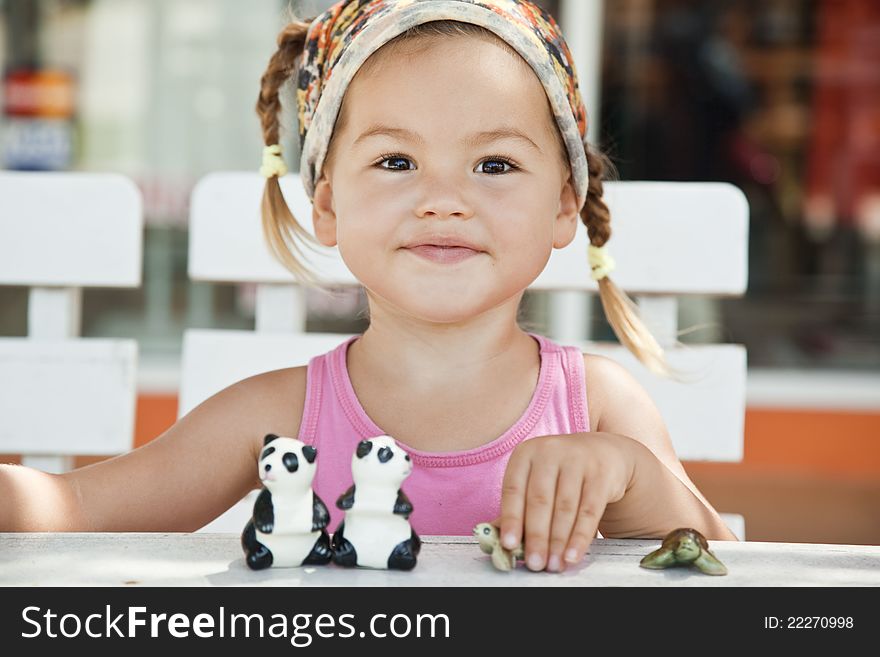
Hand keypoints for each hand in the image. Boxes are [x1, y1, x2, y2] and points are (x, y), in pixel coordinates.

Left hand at [496, 432, 636, 571]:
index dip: (510, 518)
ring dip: (558, 541)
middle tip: (535, 563)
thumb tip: (495, 540)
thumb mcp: (535, 479)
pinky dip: (580, 536)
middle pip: (540, 500)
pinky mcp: (600, 474)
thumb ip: (517, 508)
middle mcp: (550, 452)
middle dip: (536, 536)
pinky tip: (573, 555)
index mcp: (526, 454)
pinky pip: (589, 510)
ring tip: (553, 565)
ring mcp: (577, 460)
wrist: (603, 452)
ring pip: (565, 507)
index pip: (513, 489)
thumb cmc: (559, 473)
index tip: (508, 545)